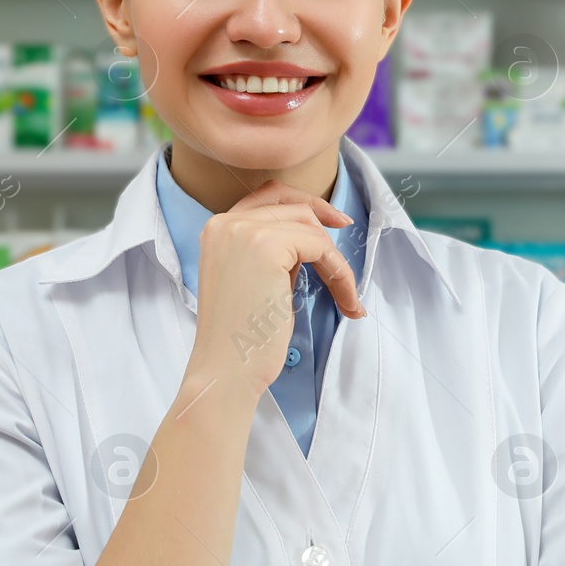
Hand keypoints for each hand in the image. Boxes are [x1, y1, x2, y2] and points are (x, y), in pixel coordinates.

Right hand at [186, 179, 365, 400]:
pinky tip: (346, 300)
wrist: (226, 369)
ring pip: (310, 227)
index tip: (335, 223)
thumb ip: (271, 252)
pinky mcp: (267, 246)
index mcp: (217, 229)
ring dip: (336, 262)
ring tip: (346, 297)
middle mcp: (226, 222)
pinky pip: (321, 247)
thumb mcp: (251, 280)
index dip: (305, 205)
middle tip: (347, 259)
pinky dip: (340, 273)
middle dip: (325, 229)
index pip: (267, 196)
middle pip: (291, 205)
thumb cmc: (241, 337)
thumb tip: (310, 239)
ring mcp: (244, 231)